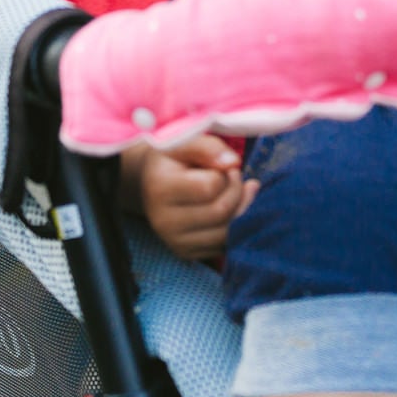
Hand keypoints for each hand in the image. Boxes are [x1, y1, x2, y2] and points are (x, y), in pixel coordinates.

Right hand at [123, 136, 258, 261]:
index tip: (224, 166)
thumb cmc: (174, 159)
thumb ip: (208, 147)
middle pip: (221, 211)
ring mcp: (173, 241)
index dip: (226, 173)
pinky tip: (230, 209)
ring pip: (226, 232)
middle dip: (236, 190)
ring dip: (240, 209)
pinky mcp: (185, 253)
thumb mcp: (185, 143)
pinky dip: (233, 227)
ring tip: (234, 191)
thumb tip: (232, 162)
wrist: (155, 183)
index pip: (210, 186)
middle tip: (233, 177)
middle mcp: (162, 220)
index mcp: (159, 188)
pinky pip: (223, 246)